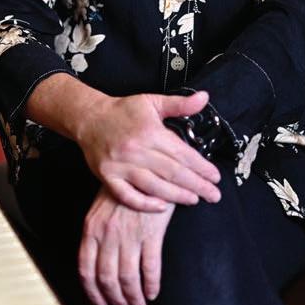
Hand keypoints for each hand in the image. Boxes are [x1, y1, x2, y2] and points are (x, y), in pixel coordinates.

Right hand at [76, 90, 221, 211]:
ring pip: (154, 186)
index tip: (215, 177)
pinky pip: (127, 196)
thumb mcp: (152, 102)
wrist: (89, 118)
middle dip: (197, 185)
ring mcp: (120, 165)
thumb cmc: (123, 111)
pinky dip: (145, 204)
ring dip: (177, 196)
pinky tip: (162, 207)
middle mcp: (136, 149)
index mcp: (149, 131)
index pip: (182, 154)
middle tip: (214, 195)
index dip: (201, 167)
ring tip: (195, 200)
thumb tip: (205, 98)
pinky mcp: (108, 177)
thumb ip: (180, 104)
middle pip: (172, 172)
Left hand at [79, 186, 173, 304]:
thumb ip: (96, 234)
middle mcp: (107, 235)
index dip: (93, 293)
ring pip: (128, 278)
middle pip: (107, 279)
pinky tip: (152, 292)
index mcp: (91, 229)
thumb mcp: (101, 208)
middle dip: (116, 299)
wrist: (147, 170)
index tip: (101, 304)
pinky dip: (151, 285)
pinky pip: (150, 269)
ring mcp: (129, 235)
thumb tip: (96, 264)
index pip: (86, 270)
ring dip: (134, 297)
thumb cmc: (125, 189)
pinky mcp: (151, 234)